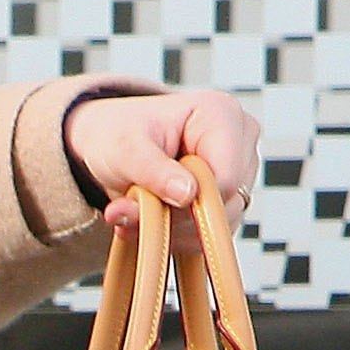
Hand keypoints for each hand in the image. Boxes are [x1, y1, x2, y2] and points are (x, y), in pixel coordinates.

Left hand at [65, 91, 261, 243]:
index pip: (226, 178)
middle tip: (138, 205)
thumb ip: (153, 173)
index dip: (188, 202)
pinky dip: (180, 235)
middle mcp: (240, 139)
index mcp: (221, 114)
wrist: (108, 144)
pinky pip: (214, 232)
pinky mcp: (231, 195)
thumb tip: (186, 195)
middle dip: (178, 215)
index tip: (149, 201)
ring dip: (176, 228)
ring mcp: (241, 168)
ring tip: (144, 208)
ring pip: (222, 222)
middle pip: (227, 202)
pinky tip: (157, 218)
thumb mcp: (124, 150)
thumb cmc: (117, 136)